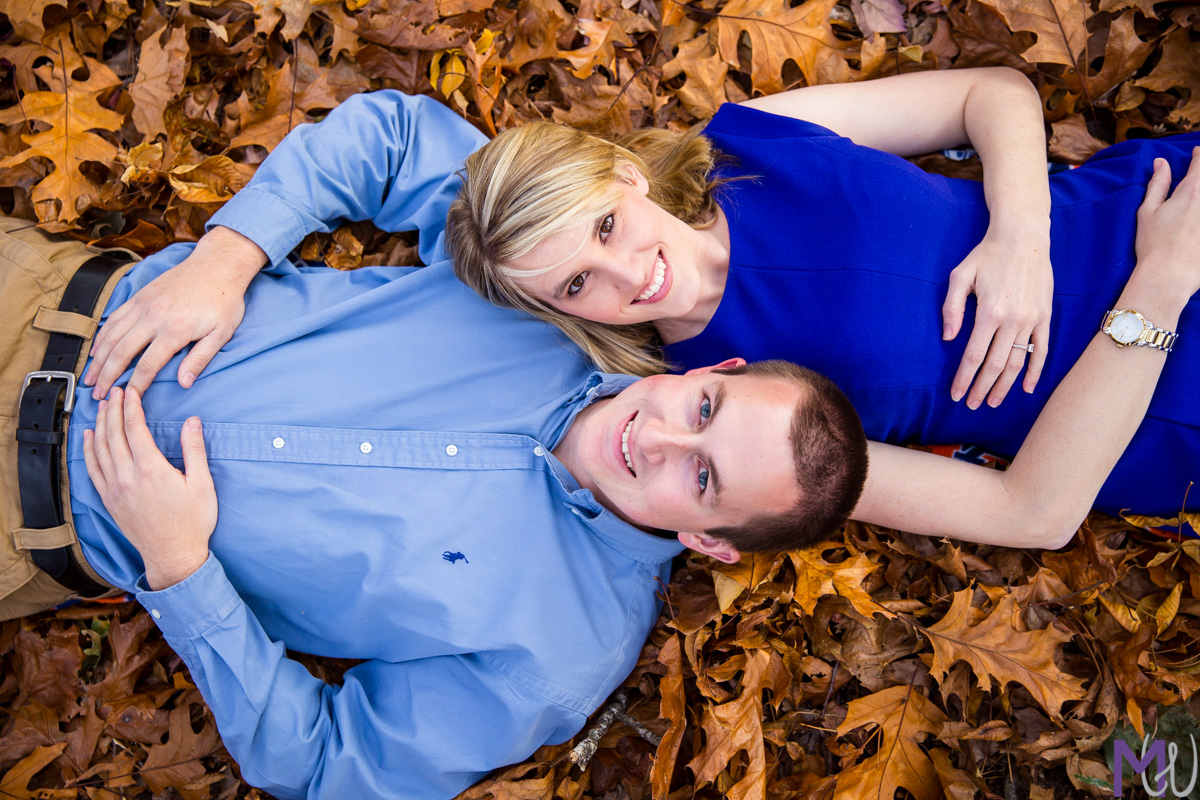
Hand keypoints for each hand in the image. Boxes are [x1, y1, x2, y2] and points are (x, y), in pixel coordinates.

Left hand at [83, 386, 215, 589]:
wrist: (173, 556)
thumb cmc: (192, 522)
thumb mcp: (202, 484)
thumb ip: (195, 450)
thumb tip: (192, 422)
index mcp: (152, 470)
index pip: (135, 429)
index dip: (132, 407)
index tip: (132, 391)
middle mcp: (128, 477)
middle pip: (114, 434)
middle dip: (114, 410)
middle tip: (116, 392)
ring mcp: (115, 490)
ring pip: (100, 449)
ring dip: (100, 425)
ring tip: (103, 407)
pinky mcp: (109, 500)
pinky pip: (93, 469)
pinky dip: (89, 450)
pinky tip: (90, 437)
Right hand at [85, 226, 265, 399]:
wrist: (217, 265)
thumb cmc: (224, 301)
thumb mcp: (222, 333)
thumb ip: (200, 359)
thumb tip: (184, 383)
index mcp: (174, 330)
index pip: (148, 365)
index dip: (135, 384)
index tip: (128, 398)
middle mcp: (153, 317)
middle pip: (121, 352)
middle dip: (107, 376)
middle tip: (97, 394)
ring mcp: (143, 305)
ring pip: (112, 335)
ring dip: (98, 359)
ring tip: (90, 378)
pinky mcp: (139, 296)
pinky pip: (114, 318)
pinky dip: (102, 336)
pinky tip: (96, 351)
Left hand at [942, 225, 1053, 408]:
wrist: (1024, 237)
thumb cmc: (987, 255)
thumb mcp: (959, 276)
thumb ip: (951, 308)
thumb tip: (948, 338)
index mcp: (989, 312)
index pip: (973, 356)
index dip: (964, 379)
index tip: (956, 395)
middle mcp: (1013, 319)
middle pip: (995, 365)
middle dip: (982, 388)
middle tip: (972, 405)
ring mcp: (1032, 319)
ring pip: (1018, 361)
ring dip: (1005, 385)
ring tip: (993, 402)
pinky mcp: (1045, 316)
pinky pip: (1042, 349)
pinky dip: (1035, 370)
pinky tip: (1027, 388)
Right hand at [1133, 151, 1199, 297]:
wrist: (1169, 276)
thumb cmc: (1154, 245)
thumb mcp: (1148, 211)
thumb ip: (1157, 183)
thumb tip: (1162, 162)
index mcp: (1191, 190)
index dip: (1199, 156)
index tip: (1197, 153)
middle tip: (1195, 179)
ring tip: (1191, 203)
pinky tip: (1195, 219)